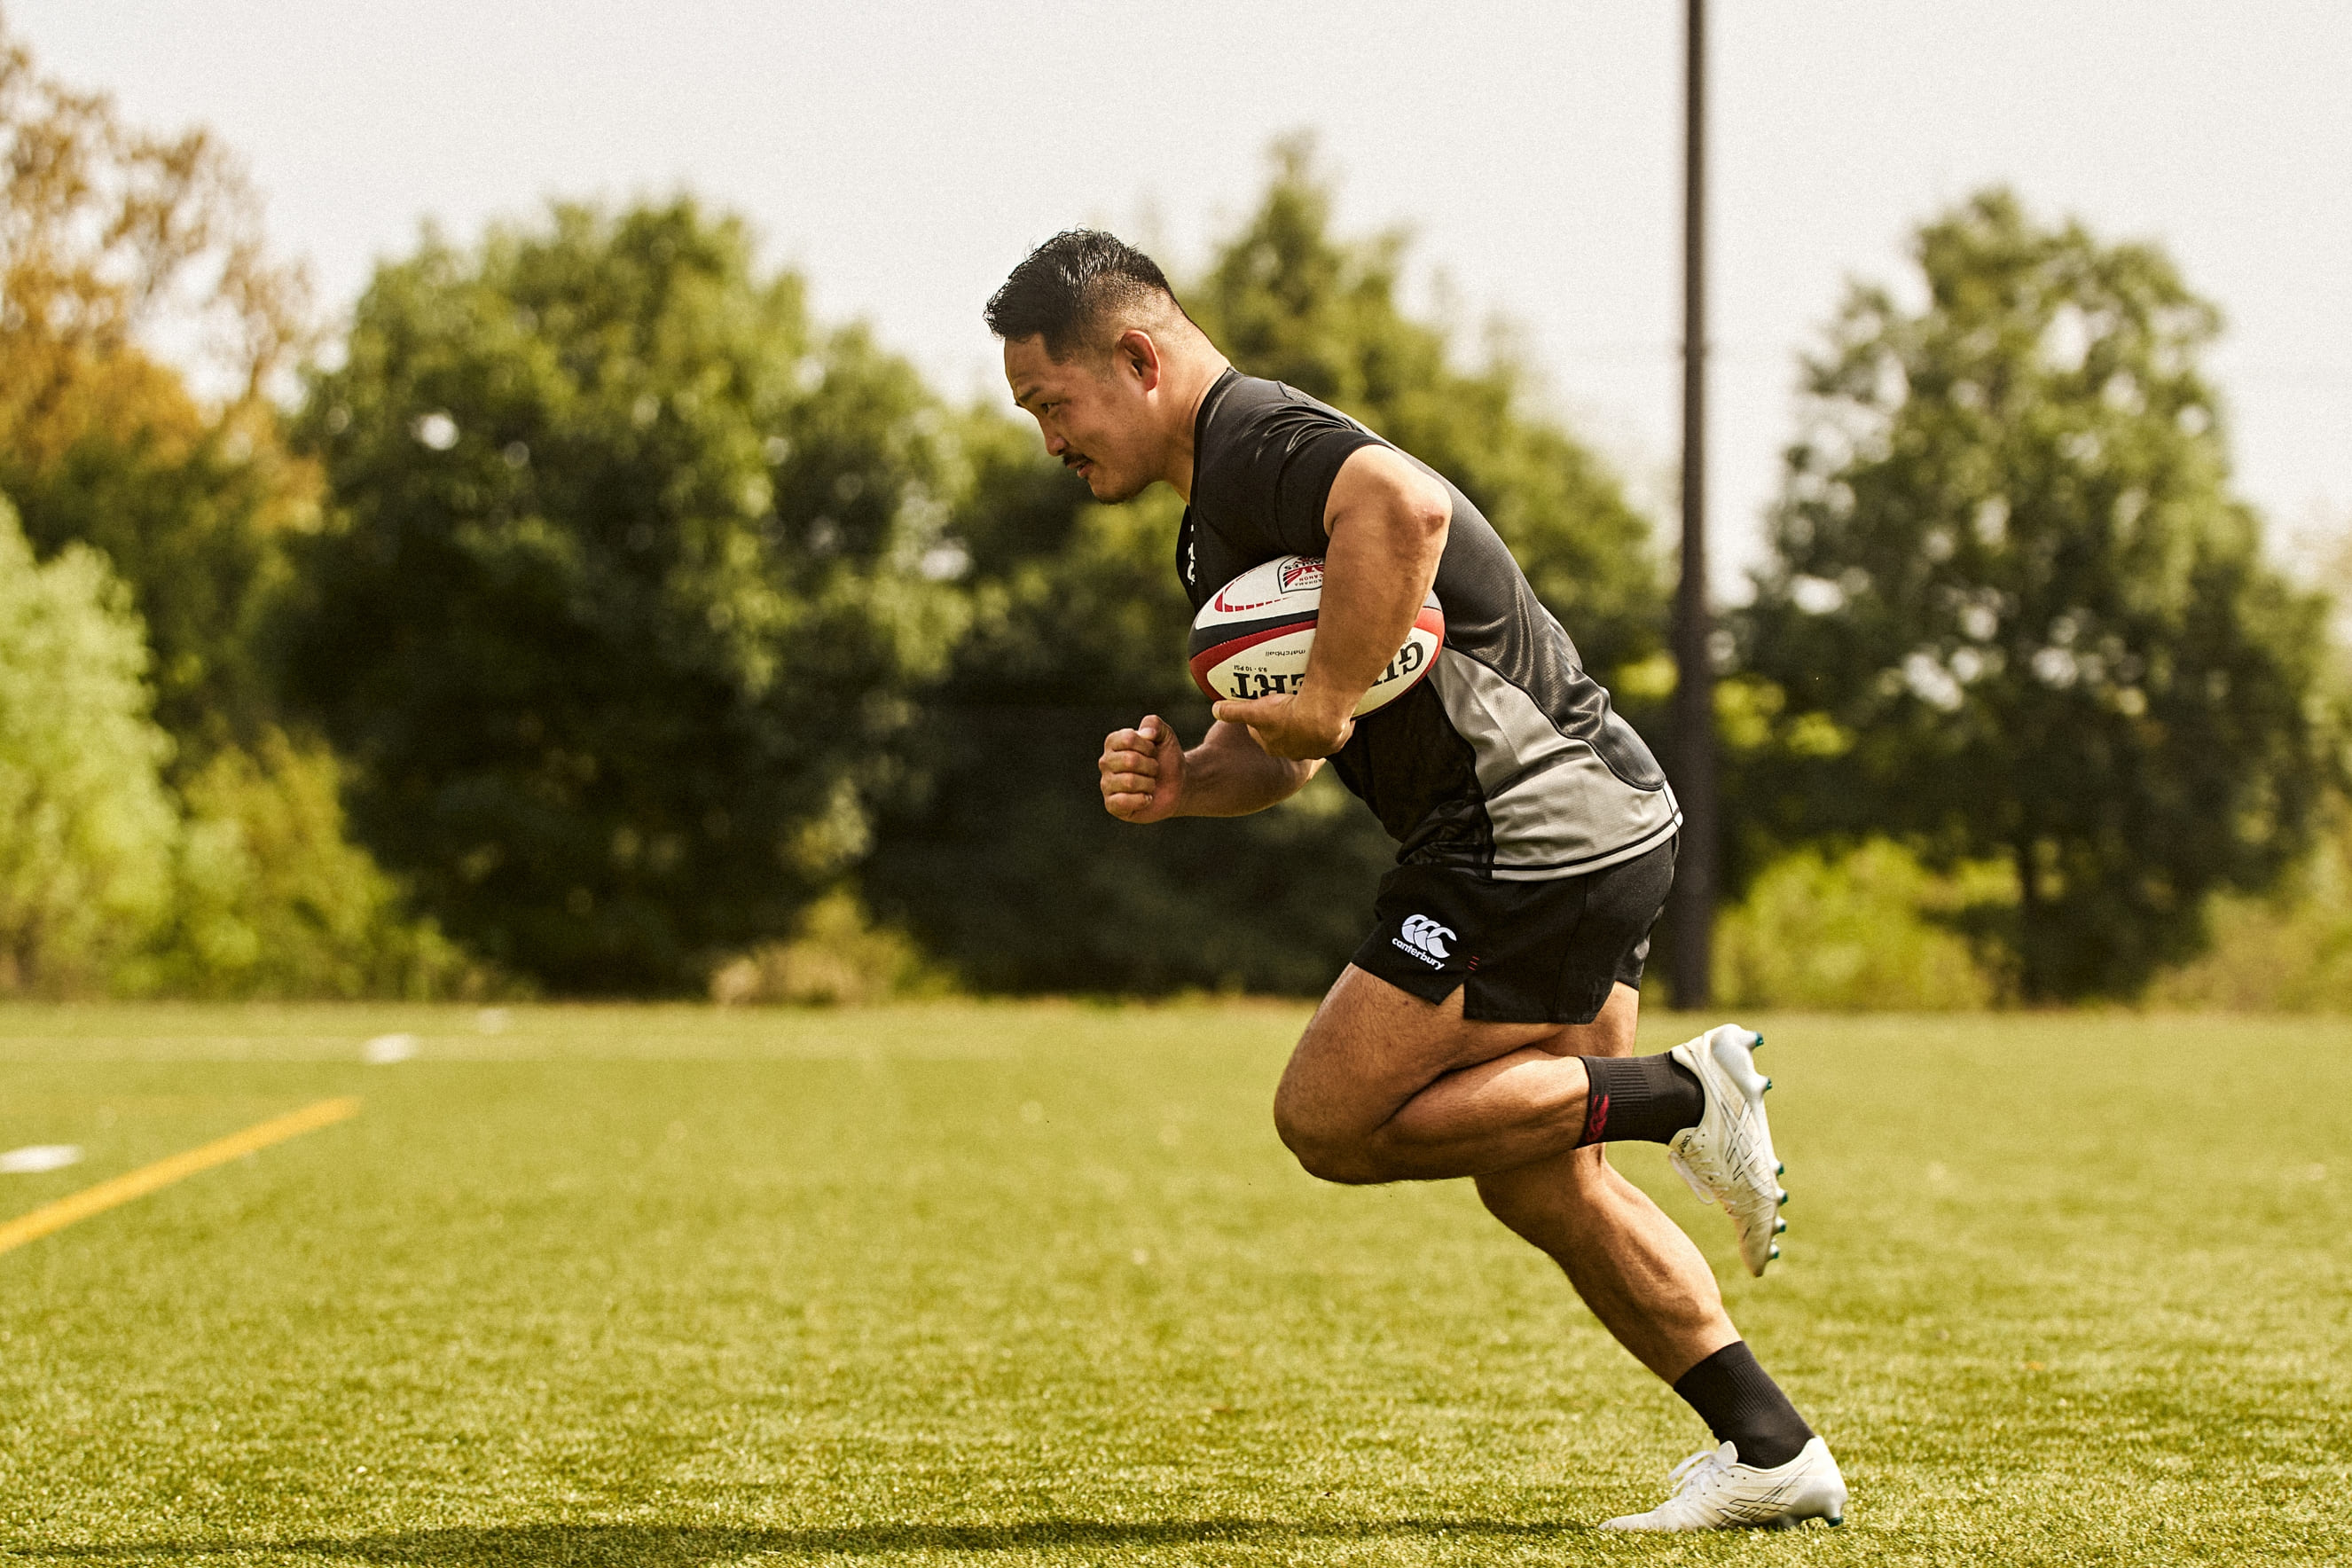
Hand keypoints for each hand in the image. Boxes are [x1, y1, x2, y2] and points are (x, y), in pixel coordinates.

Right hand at [1100, 715, 1184, 822]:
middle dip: (1151, 766)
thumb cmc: (1166, 758)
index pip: (1128, 738)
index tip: (1153, 751)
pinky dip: (1142, 800)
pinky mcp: (1111, 805)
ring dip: (1149, 783)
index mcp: (1113, 743)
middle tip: (1154, 770)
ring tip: (1150, 784)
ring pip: (1129, 781)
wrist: (1177, 785)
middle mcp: (1105, 762)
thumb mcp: (1165, 735)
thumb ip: (1154, 724)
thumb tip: (1146, 733)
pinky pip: (1122, 802)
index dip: (1148, 746)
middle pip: (1130, 760)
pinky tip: (1146, 798)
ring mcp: (1106, 784)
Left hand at [1211, 690, 1354, 759]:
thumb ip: (1233, 711)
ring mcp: (1319, 748)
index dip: (1261, 721)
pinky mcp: (1337, 740)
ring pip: (1314, 736)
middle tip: (1289, 706)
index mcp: (1276, 746)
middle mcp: (1297, 752)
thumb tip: (1214, 709)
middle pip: (1289, 736)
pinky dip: (1338, 726)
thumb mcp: (1255, 711)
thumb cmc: (1287, 714)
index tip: (1264, 707)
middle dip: (1288, 725)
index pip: (1264, 734)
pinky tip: (1339, 715)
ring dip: (1313, 726)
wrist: (1322, 715)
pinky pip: (1338, 733)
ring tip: (1314, 710)